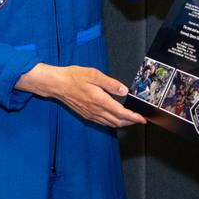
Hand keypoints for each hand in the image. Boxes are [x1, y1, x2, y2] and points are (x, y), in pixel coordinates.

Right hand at [17, 63, 145, 128]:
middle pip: (117, 121)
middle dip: (130, 122)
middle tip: (139, 119)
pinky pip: (102, 122)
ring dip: (121, 123)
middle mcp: (96, 110)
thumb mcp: (94, 74)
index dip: (133, 117)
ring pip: (110, 124)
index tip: (142, 119)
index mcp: (100, 100)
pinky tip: (113, 118)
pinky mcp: (86, 115)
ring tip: (130, 120)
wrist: (56, 84)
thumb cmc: (73, 77)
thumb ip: (110, 83)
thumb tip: (124, 90)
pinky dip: (111, 122)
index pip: (121, 113)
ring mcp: (90, 114)